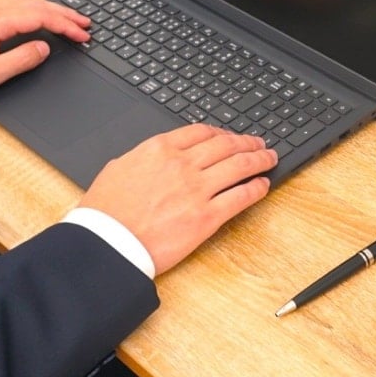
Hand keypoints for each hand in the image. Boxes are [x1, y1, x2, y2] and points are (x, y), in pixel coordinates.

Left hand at [0, 0, 90, 101]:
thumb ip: (20, 59)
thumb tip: (43, 48)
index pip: (40, 17)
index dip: (65, 25)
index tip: (82, 35)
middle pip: (35, 5)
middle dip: (63, 13)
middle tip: (84, 23)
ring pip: (23, 2)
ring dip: (48, 9)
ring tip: (68, 19)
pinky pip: (10, 5)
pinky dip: (31, 9)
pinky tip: (37, 15)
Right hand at [79, 125, 276, 275]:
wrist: (107, 244)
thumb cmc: (106, 213)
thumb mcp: (118, 168)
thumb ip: (142, 158)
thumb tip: (152, 158)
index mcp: (159, 149)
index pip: (201, 132)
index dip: (221, 132)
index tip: (229, 135)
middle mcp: (182, 164)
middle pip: (226, 145)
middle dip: (246, 142)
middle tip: (259, 143)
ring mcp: (197, 190)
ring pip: (239, 166)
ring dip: (259, 160)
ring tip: (269, 158)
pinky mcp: (206, 217)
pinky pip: (241, 197)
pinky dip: (256, 188)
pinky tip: (263, 185)